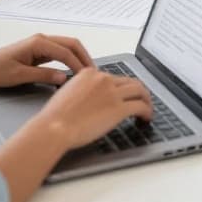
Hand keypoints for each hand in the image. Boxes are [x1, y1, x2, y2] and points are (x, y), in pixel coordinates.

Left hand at [0, 34, 94, 87]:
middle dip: (84, 56)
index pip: (65, 52)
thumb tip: (65, 77)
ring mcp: (42, 43)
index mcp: (38, 43)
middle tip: (94, 72)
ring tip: (88, 71)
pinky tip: (75, 69)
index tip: (86, 77)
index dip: (78, 64)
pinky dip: (71, 58)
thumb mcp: (19, 75)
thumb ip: (43, 75)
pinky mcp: (40, 50)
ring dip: (79, 56)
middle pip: (71, 44)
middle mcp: (43, 39)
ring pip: (68, 46)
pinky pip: (61, 51)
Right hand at [33, 67, 152, 148]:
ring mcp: (112, 93)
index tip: (124, 95)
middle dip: (138, 91)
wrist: (54, 127)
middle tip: (142, 100)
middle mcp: (103, 79)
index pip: (113, 77)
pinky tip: (146, 118)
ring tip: (148, 109)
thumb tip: (92, 100)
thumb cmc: (55, 118)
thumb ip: (83, 91)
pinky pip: (141, 106)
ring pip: (139, 90)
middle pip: (129, 81)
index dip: (121, 87)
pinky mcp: (119, 108)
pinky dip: (147, 111)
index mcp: (90, 74)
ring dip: (146, 100)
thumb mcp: (67, 94)